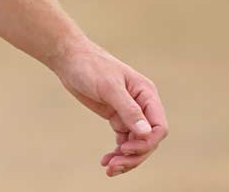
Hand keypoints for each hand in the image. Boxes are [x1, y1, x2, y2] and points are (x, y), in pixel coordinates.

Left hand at [49, 38, 168, 177]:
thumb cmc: (90, 67)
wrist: (70, 59)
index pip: (158, 127)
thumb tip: (146, 134)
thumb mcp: (109, 87)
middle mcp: (142, 105)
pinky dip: (117, 153)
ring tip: (108, 168)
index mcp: (147, 94)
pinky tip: (106, 162)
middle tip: (113, 166)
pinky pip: (123, 140)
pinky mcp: (116, 117)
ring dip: (125, 159)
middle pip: (148, 140)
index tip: (126, 149)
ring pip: (136, 143)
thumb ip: (128, 110)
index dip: (146, 143)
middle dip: (134, 156)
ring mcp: (130, 113)